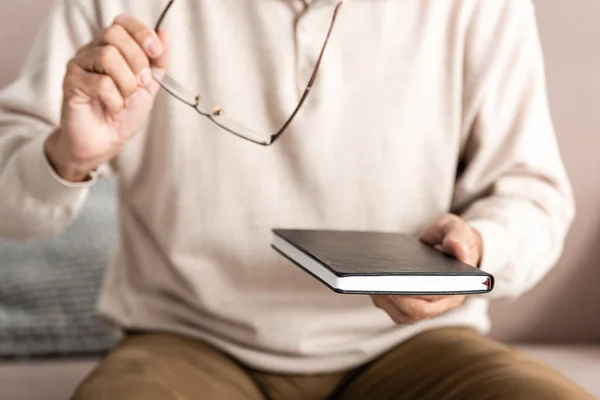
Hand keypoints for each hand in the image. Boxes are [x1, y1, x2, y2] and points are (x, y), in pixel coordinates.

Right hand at [44, 15, 169, 181]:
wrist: (104, 142)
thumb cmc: (123, 114)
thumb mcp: (149, 87)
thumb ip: (157, 62)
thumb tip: (164, 34)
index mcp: (111, 48)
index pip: (122, 23)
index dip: (142, 33)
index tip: (156, 52)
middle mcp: (92, 51)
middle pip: (114, 34)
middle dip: (137, 61)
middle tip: (141, 84)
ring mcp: (79, 65)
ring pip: (107, 57)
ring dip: (127, 84)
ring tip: (125, 99)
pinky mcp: (71, 83)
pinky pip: (100, 83)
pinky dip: (114, 100)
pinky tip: (112, 108)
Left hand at [371, 214, 482, 323]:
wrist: (446, 244)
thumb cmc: (452, 237)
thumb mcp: (457, 230)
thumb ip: (458, 238)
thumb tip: (460, 251)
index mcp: (457, 288)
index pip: (435, 298)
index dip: (416, 292)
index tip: (397, 280)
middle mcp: (442, 303)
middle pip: (415, 311)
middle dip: (394, 297)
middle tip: (375, 280)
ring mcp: (425, 306)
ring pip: (402, 313)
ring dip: (384, 299)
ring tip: (368, 279)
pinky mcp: (410, 303)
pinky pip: (394, 309)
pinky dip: (380, 297)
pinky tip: (369, 280)